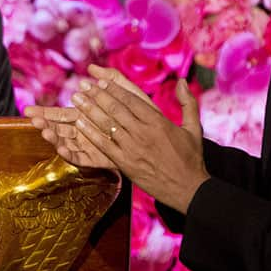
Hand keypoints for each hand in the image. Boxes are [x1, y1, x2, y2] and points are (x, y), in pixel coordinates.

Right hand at [24, 65, 158, 167]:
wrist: (159, 141)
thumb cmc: (143, 114)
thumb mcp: (130, 93)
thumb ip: (113, 79)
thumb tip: (93, 67)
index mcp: (88, 117)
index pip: (61, 115)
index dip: (45, 113)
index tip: (28, 112)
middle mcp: (86, 132)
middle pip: (60, 129)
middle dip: (45, 124)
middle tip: (30, 121)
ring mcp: (92, 146)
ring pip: (68, 143)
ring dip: (55, 138)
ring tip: (44, 131)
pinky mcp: (101, 159)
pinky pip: (83, 158)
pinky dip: (72, 154)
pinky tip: (62, 149)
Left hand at [71, 75, 207, 213]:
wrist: (188, 188)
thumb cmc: (191, 158)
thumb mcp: (194, 128)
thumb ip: (187, 103)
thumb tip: (183, 81)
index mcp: (158, 122)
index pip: (131, 100)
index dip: (114, 89)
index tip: (101, 81)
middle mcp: (143, 132)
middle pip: (115, 109)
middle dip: (97, 95)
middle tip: (82, 85)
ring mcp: (132, 148)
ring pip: (107, 125)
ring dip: (89, 110)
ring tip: (76, 99)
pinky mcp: (125, 163)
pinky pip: (104, 145)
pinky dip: (91, 133)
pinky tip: (79, 123)